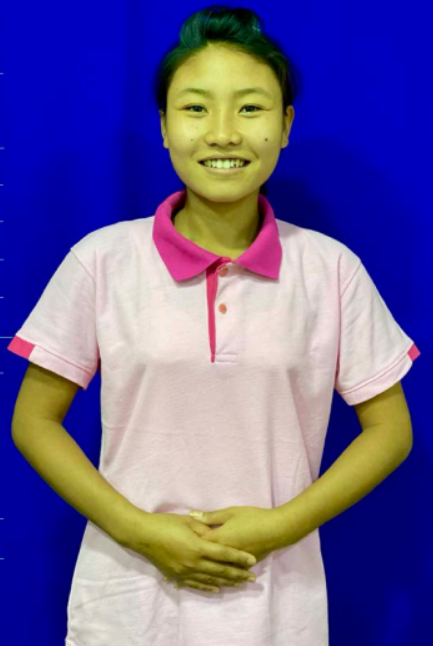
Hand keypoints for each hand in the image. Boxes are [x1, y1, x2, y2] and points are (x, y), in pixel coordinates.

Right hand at [122, 510, 257, 594]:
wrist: (142, 535)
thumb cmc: (165, 523)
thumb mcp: (187, 521)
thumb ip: (204, 528)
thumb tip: (217, 533)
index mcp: (197, 547)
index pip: (224, 554)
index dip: (239, 557)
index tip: (252, 561)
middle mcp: (193, 562)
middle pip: (220, 570)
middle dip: (238, 574)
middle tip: (252, 578)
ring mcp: (185, 572)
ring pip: (210, 580)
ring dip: (226, 583)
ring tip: (240, 584)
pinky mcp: (177, 577)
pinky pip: (196, 584)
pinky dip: (208, 587)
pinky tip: (217, 589)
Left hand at [174, 505, 281, 591]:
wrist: (276, 529)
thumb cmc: (253, 517)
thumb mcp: (231, 512)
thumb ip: (211, 516)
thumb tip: (192, 514)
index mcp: (217, 539)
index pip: (197, 543)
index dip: (185, 543)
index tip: (171, 545)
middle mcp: (222, 555)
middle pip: (202, 561)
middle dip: (188, 564)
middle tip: (171, 570)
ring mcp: (232, 564)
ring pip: (212, 573)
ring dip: (196, 577)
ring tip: (183, 583)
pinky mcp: (240, 568)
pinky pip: (224, 576)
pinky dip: (215, 581)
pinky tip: (208, 585)